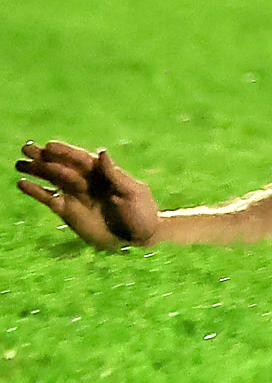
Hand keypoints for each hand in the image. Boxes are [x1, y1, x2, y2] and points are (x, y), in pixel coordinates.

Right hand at [15, 141, 161, 249]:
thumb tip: (101, 152)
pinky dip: (36, 191)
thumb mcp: (132, 192)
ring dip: (36, 171)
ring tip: (19, 163)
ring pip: (52, 179)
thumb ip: (114, 174)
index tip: (49, 146)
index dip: (65, 152)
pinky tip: (22, 183)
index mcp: (103, 173)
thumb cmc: (141, 211)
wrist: (139, 236)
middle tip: (26, 148)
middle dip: (45, 157)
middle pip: (62, 166)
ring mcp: (76, 195)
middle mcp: (86, 181)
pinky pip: (48, 198)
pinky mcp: (68, 211)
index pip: (80, 159)